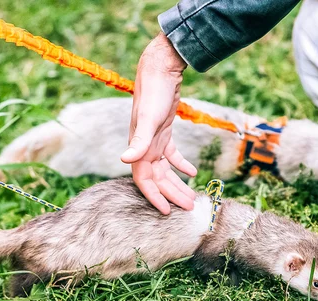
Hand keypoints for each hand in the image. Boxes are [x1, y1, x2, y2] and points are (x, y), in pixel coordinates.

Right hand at [121, 32, 196, 214]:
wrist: (159, 70)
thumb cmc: (154, 93)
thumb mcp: (149, 119)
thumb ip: (139, 141)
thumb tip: (125, 160)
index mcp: (139, 148)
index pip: (144, 181)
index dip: (154, 197)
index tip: (166, 212)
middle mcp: (145, 147)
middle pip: (158, 179)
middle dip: (172, 194)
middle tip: (189, 208)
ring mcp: (155, 140)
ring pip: (166, 170)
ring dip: (178, 183)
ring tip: (192, 197)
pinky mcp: (164, 132)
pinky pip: (172, 154)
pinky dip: (181, 164)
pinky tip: (193, 172)